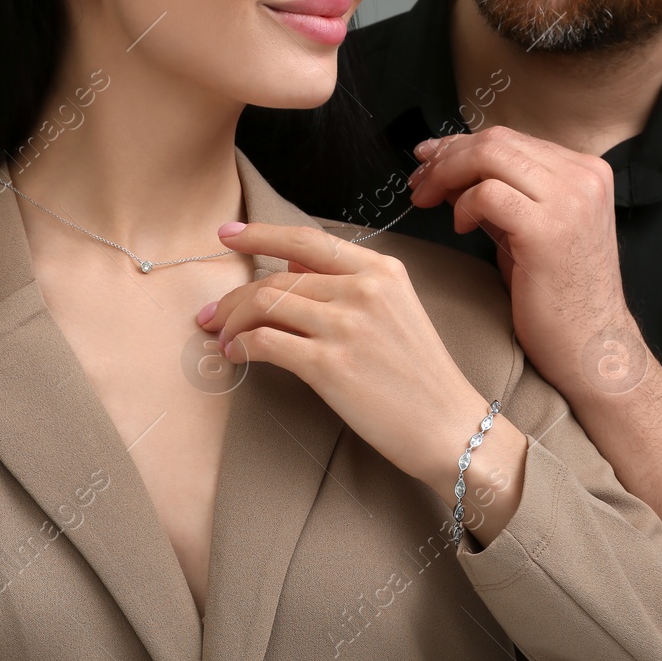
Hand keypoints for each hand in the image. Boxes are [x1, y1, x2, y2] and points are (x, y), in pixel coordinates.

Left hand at [196, 221, 526, 535]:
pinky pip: (266, 342)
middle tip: (211, 313)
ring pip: (264, 304)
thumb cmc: (419, 376)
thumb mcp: (396, 312)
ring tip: (222, 338)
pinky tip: (238, 355)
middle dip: (233, 295)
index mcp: (382, 270)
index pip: (307, 240)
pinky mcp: (331, 365)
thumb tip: (289, 270)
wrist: (450, 427)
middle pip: (276, 277)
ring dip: (231, 321)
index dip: (260, 234)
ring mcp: (347, 325)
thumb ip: (348, 285)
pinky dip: (242, 346)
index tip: (228, 234)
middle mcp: (364, 289)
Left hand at [405, 125, 648, 401]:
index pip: (510, 138)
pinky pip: (488, 193)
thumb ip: (500, 192)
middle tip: (418, 183)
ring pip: (489, 155)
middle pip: (496, 140)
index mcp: (585, 170)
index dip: (459, 145)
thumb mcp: (531, 228)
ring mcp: (570, 199)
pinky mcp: (549, 229)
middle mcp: (584, 176)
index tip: (428, 160)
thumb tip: (448, 165)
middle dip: (446, 157)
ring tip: (427, 200)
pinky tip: (461, 228)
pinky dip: (464, 206)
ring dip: (446, 175)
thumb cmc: (559, 294)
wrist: (593, 347)